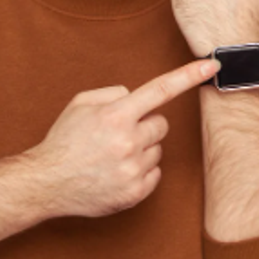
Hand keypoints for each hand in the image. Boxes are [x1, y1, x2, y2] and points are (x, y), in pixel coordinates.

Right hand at [26, 58, 220, 218]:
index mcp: (116, 115)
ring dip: (141, 150)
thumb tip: (135, 96)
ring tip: (111, 156)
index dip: (189, 75)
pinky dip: (140, 172)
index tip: (212, 66)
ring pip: (158, 150)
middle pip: (162, 125)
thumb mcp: (80, 104)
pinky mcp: (135, 192)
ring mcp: (133, 169)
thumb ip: (112, 94)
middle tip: (119, 134)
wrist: (47, 182)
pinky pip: (155, 174)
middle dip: (146, 126)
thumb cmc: (64, 141)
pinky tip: (116, 172)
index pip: (160, 90)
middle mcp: (128, 142)